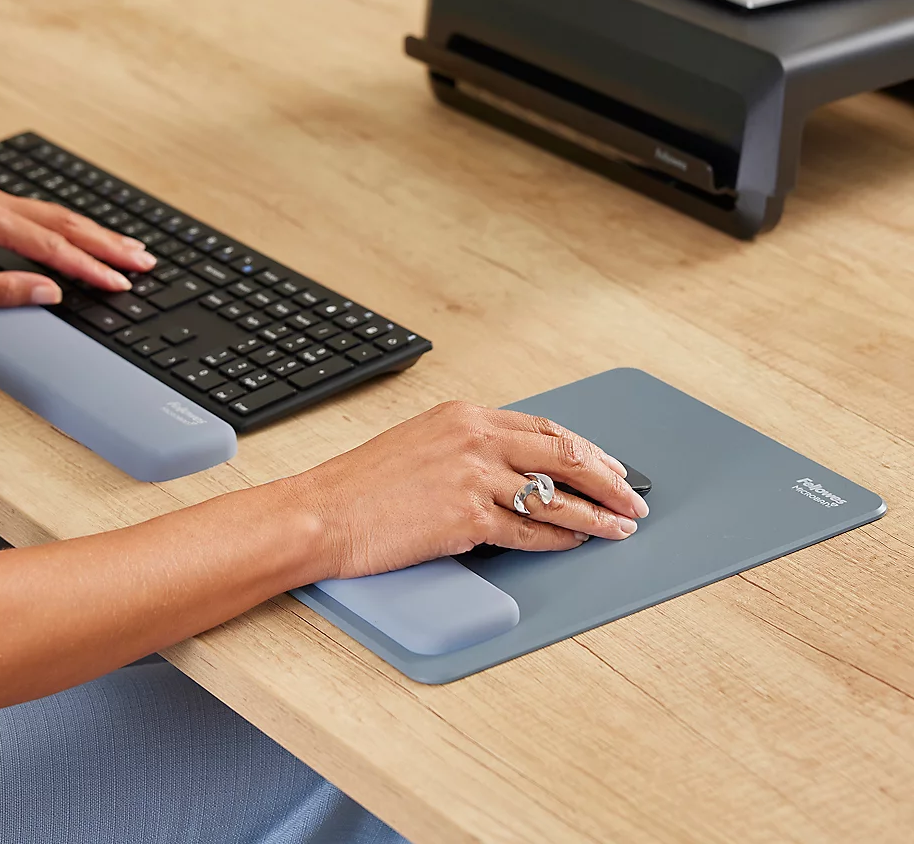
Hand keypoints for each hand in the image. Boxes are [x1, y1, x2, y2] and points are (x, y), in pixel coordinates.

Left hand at [0, 186, 154, 310]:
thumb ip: (4, 290)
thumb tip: (53, 291)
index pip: (53, 247)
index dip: (91, 267)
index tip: (120, 282)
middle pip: (65, 223)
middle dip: (108, 244)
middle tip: (144, 260)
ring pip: (56, 215)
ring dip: (94, 233)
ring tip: (128, 248)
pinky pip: (40, 215)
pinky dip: (69, 228)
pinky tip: (86, 237)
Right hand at [289, 401, 650, 578]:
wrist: (324, 511)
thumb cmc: (363, 483)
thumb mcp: (421, 442)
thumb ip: (468, 447)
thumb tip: (514, 467)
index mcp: (465, 415)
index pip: (544, 428)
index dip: (586, 449)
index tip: (609, 465)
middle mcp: (475, 439)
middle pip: (564, 455)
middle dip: (608, 478)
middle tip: (631, 498)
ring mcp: (473, 477)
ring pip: (556, 496)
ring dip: (596, 514)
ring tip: (619, 527)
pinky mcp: (467, 518)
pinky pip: (529, 530)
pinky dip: (559, 539)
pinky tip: (575, 543)